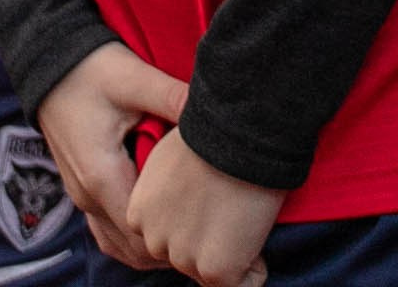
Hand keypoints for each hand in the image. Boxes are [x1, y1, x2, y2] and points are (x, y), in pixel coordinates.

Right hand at [37, 39, 188, 269]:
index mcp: (102, 177)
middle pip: (133, 247)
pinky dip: (131, 238)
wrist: (47, 62)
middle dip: (169, 246)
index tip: (210, 225)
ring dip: (150, 246)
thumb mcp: (134, 78)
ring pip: (119, 245)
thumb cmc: (90, 69)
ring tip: (188, 232)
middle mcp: (88, 197)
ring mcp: (82, 196)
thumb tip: (211, 109)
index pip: (143, 233)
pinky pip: (107, 230)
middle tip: (207, 232)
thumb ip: (172, 97)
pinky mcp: (83, 187)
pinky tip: (157, 224)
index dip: (177, 234)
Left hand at [126, 126, 282, 286]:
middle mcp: (154, 239)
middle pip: (186, 252)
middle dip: (210, 236)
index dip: (197, 215)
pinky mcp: (214, 270)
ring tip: (248, 212)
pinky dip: (254, 270)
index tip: (215, 192)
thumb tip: (190, 191)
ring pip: (211, 268)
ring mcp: (183, 257)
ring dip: (231, 251)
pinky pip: (242, 284)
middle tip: (234, 201)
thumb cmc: (215, 127)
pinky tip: (259, 235)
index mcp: (138, 211)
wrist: (241, 128)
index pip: (167, 232)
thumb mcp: (172, 152)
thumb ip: (171, 185)